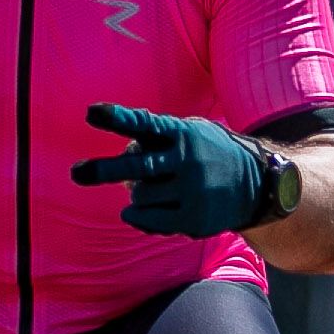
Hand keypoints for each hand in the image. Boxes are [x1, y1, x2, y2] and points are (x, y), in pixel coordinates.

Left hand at [71, 103, 277, 237]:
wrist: (256, 183)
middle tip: (77, 172)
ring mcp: (191, 191)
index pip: (144, 124)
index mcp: (182, 133)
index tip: (91, 113)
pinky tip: (134, 211)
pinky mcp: (193, 218)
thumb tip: (126, 151)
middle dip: (104, 169)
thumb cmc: (209, 153)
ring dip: (135, 194)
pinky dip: (136, 216)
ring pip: (139, 196)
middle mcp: (187, 161)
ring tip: (152, 189)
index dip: (117, 118)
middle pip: (137, 166)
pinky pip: (147, 220)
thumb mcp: (190, 132)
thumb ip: (157, 137)